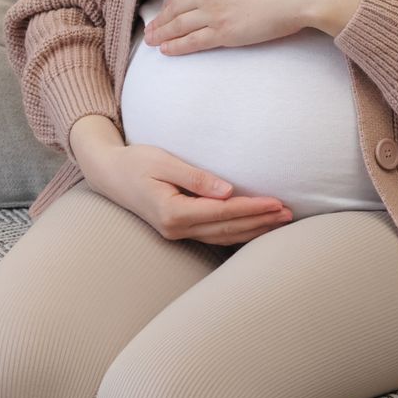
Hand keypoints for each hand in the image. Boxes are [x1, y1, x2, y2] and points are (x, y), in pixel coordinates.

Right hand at [69, 115, 291, 244]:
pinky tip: (254, 228)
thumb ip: (195, 177)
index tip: (276, 203)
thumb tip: (228, 191)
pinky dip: (238, 233)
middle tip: (288, 214)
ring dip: (253, 230)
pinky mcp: (178, 231)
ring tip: (279, 222)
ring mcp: (176, 233)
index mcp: (172, 211)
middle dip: (259, 222)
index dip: (251, 208)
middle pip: (227, 229)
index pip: (222, 212)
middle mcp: (175, 228)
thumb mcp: (162, 161)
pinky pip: (214, 235)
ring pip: (223, 236)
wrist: (109, 174)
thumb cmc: (135, 162)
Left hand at [143, 0, 363, 55]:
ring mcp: (214, 12)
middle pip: (175, 7)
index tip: (165, 9)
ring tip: (151, 40)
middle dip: (160, 20)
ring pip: (179, 25)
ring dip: (162, 34)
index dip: (170, 1)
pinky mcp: (224, 33)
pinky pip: (193, 41)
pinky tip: (166, 50)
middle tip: (149, 29)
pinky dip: (176, 46)